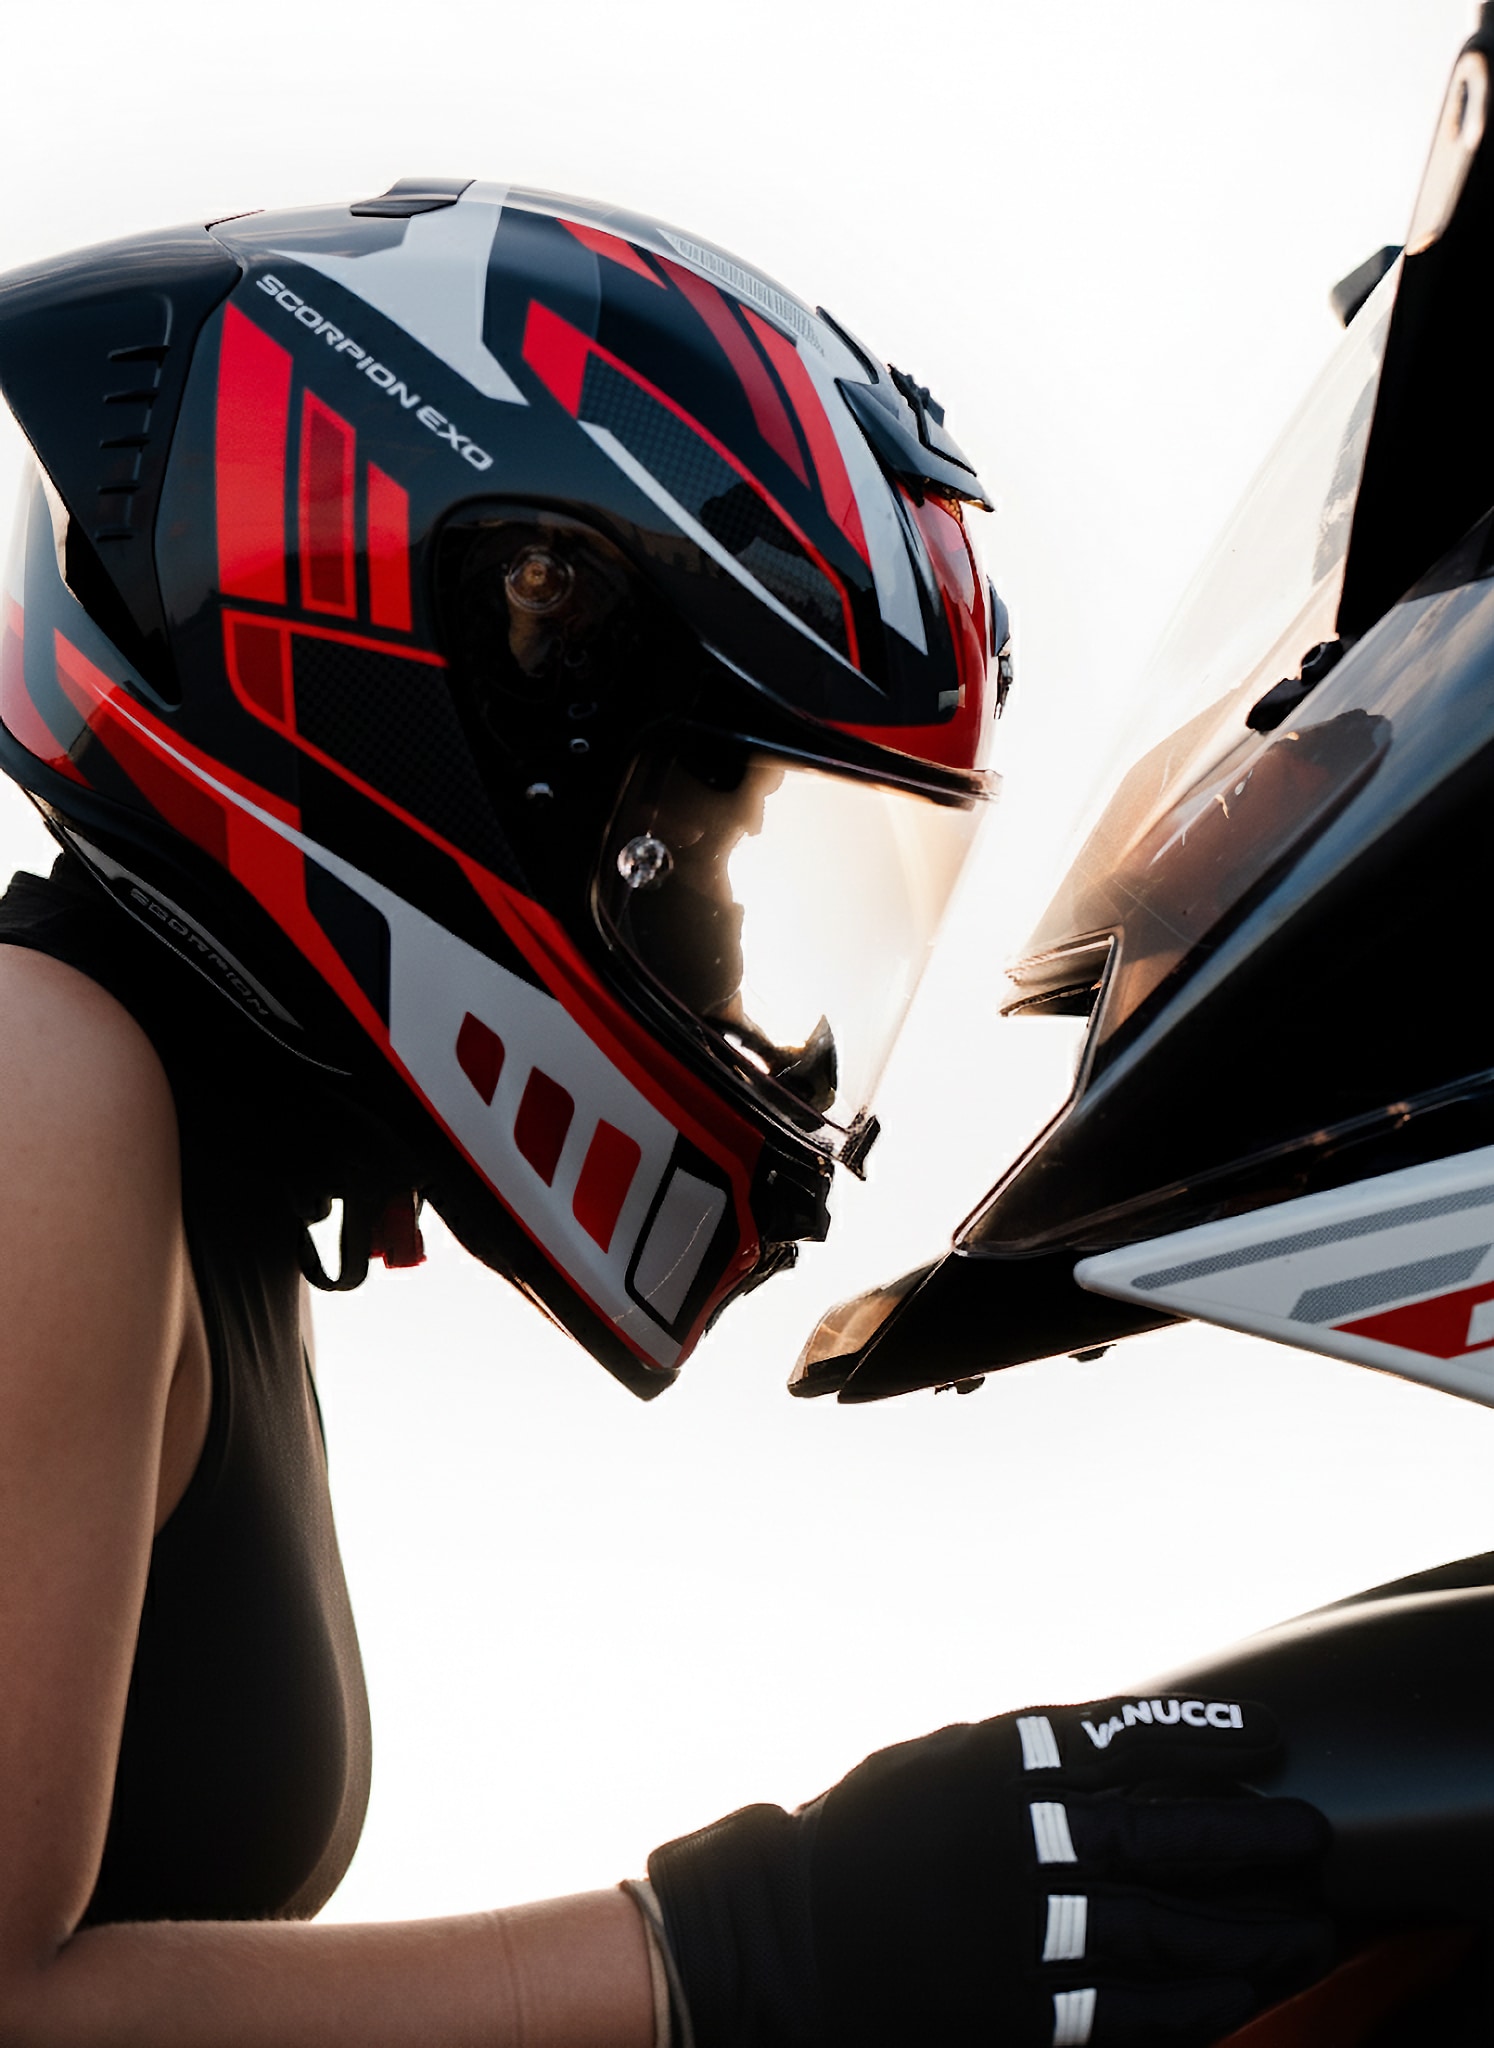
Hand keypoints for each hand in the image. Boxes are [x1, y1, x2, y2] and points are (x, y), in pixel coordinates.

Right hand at [647, 1692, 1331, 2046]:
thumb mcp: (934, 1764)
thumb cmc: (861, 1843)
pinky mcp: (1016, 2014)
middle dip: (1250, 1839)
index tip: (1268, 1739)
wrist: (778, 1943)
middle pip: (1161, 1839)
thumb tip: (1121, 1746)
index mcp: (994, 1768)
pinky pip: (1127, 2015)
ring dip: (1246, 1933)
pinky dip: (1192, 2008)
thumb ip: (1020, 1756)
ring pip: (1162, 1934)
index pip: (1128, 1741)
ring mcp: (1018, 1935)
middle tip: (1314, 1836)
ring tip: (1310, 1927)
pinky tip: (1238, 1997)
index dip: (1207, 1738)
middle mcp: (1015, 1846)